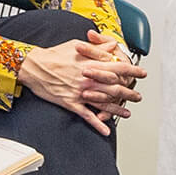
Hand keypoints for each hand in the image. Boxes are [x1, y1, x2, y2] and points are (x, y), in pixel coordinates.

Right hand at [16, 33, 146, 134]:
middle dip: (129, 93)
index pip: (118, 68)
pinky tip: (106, 130)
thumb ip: (97, 46)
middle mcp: (88, 79)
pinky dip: (97, 124)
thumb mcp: (77, 44)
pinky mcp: (71, 102)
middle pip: (115, 88)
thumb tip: (113, 45)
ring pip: (104, 103)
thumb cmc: (54, 55)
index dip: (132, 71)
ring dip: (118, 109)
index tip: (141, 74)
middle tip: (137, 96)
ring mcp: (80, 92)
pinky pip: (87, 115)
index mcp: (91, 64)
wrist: (33, 66)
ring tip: (127, 113)